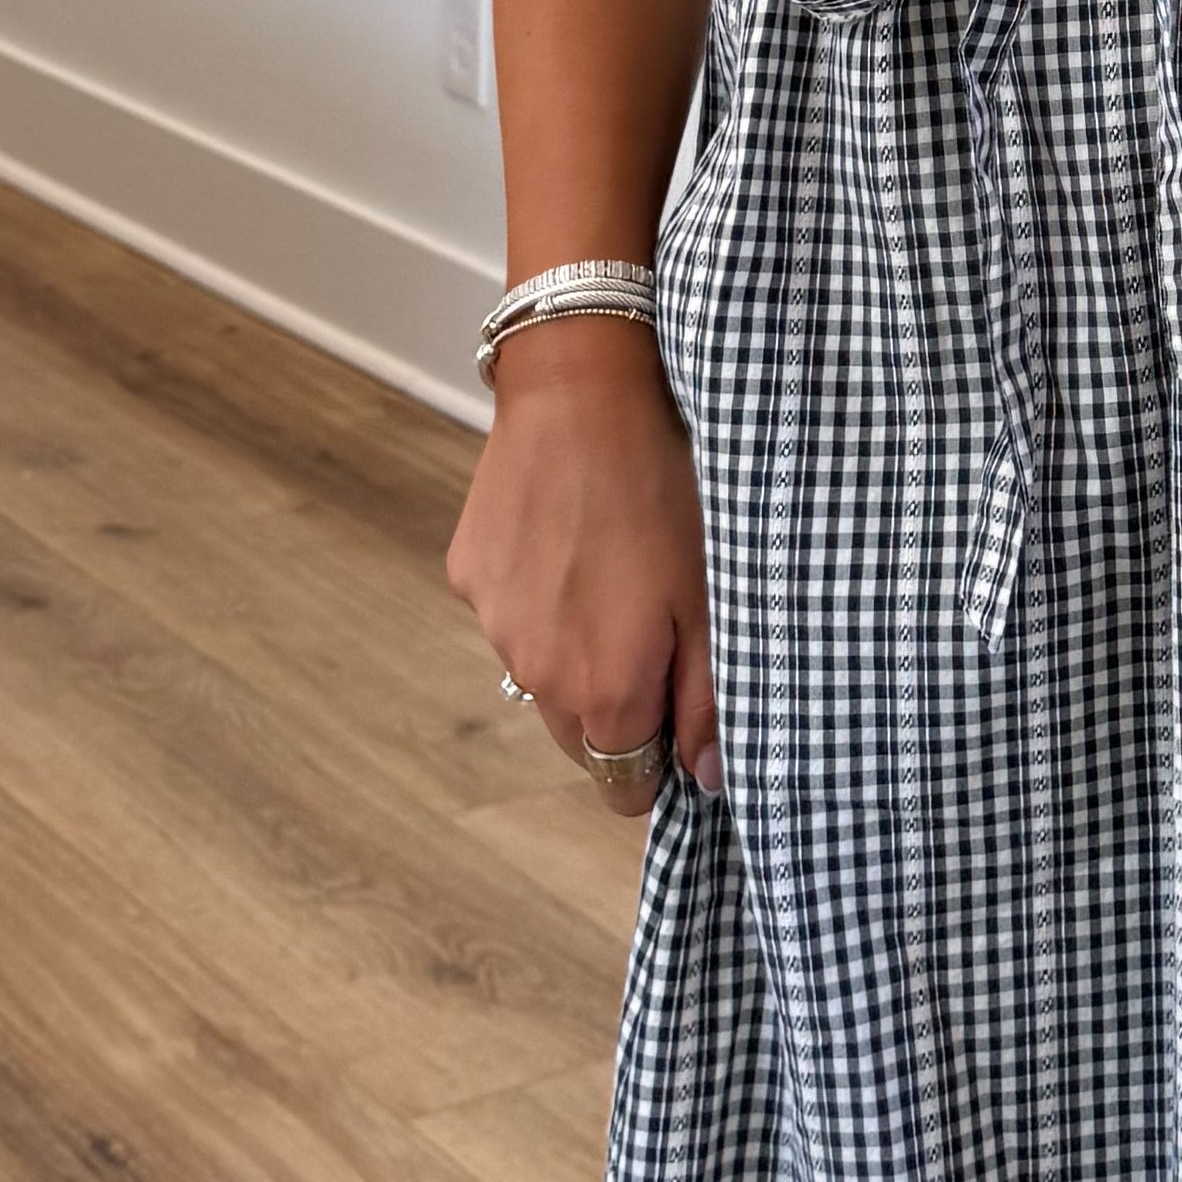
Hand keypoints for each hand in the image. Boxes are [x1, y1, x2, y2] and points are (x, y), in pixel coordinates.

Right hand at [444, 322, 722, 816]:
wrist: (582, 397)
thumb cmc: (664, 491)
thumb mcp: (712, 595)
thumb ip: (708, 699)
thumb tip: (706, 778)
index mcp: (605, 691)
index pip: (623, 785)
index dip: (657, 763)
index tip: (681, 719)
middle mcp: (538, 675)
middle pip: (581, 738)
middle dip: (619, 711)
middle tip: (660, 637)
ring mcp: (495, 627)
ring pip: (543, 676)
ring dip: (577, 653)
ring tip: (616, 577)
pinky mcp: (470, 579)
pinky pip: (511, 618)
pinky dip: (540, 601)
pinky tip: (572, 543)